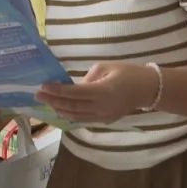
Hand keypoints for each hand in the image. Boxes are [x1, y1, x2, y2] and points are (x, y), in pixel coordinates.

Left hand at [35, 62, 157, 124]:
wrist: (148, 89)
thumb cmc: (128, 72)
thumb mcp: (107, 67)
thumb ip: (88, 77)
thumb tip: (75, 87)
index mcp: (103, 91)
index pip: (75, 93)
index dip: (58, 91)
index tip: (43, 87)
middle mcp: (102, 106)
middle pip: (73, 106)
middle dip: (54, 101)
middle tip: (38, 95)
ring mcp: (104, 116)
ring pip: (76, 116)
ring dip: (60, 110)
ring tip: (46, 103)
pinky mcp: (105, 120)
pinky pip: (84, 119)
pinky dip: (70, 116)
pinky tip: (61, 111)